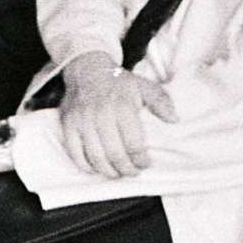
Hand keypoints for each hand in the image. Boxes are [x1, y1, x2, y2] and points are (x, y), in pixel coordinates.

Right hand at [59, 52, 175, 178]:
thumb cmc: (118, 82)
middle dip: (126, 169)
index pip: (134, 144)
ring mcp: (82, 120)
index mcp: (123, 107)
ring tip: (117, 173)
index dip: (141, 160)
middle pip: (115, 154)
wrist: (87, 70)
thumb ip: (161, 102)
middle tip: (133, 172)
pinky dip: (85, 165)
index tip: (146, 163)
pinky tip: (95, 168)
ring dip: (108, 171)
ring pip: (96, 157)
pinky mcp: (68, 124)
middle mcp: (101, 114)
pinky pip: (75, 152)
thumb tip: (174, 119)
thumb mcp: (144, 86)